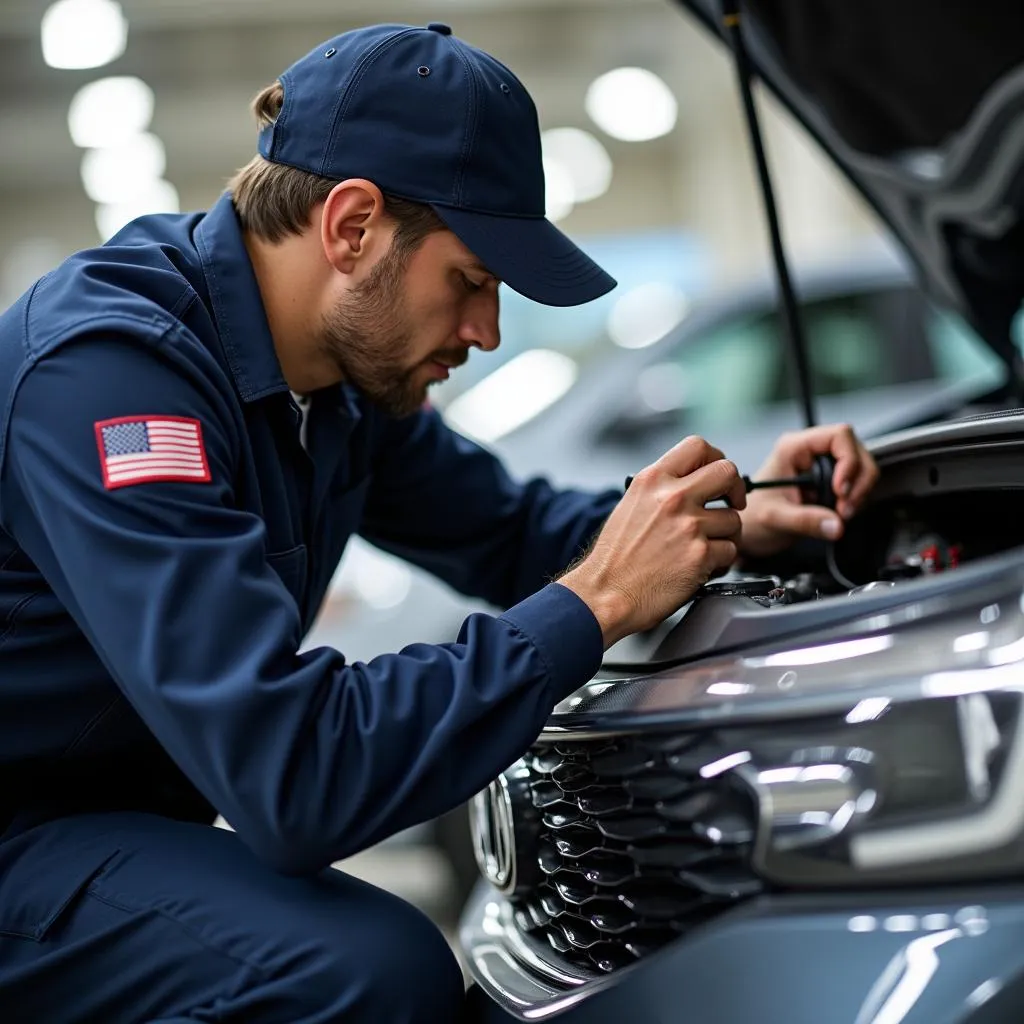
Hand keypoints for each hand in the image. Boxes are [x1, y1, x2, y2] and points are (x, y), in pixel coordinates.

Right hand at [559, 436, 745, 646]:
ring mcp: (689, 526)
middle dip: (735, 490)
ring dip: (725, 535)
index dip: (716, 459)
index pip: (698, 446)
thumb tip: (692, 483)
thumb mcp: (630, 505)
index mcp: (652, 480)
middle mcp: (672, 498)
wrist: (605, 593)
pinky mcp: (700, 555)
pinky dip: (720, 562)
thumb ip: (661, 489)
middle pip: (727, 472)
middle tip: (730, 504)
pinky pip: (730, 551)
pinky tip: (701, 566)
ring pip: (734, 519)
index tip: (717, 478)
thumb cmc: (615, 558)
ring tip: (704, 547)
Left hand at [739, 423, 878, 558]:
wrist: (750, 530)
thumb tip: (838, 525)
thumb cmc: (753, 518)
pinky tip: (841, 513)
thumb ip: (805, 521)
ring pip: (861, 467)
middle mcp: (811, 451)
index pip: (839, 436)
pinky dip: (857, 498)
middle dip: (858, 481)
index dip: (848, 461)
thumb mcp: (775, 519)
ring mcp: (823, 465)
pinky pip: (857, 483)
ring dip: (859, 492)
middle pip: (856, 450)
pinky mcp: (830, 481)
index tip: (841, 490)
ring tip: (842, 513)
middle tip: (845, 508)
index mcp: (793, 448)